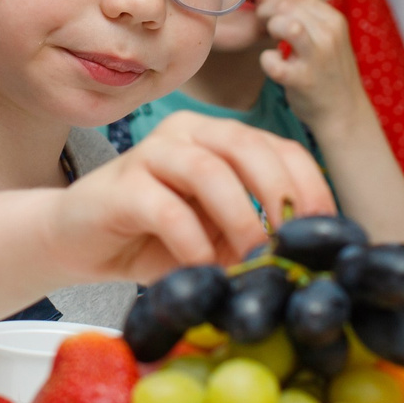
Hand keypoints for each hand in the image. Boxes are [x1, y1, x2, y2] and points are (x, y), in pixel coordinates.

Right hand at [45, 112, 334, 284]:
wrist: (76, 243)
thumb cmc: (153, 240)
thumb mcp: (217, 237)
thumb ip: (254, 234)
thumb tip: (306, 259)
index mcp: (218, 137)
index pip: (278, 146)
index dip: (309, 185)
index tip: (327, 230)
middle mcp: (187, 133)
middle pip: (247, 146)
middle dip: (280, 195)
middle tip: (294, 244)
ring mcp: (151, 153)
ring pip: (209, 170)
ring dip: (240, 218)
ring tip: (254, 259)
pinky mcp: (121, 185)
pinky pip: (165, 208)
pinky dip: (192, 241)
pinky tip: (203, 268)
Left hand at [254, 0, 364, 133]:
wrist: (344, 111)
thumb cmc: (327, 71)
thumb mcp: (326, 37)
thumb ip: (304, 16)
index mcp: (334, 20)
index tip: (264, 7)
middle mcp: (329, 35)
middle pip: (286, 5)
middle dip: (265, 10)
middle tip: (262, 23)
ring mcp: (317, 58)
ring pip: (285, 25)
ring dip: (269, 28)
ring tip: (270, 39)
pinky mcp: (302, 80)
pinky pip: (271, 61)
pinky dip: (266, 59)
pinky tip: (274, 63)